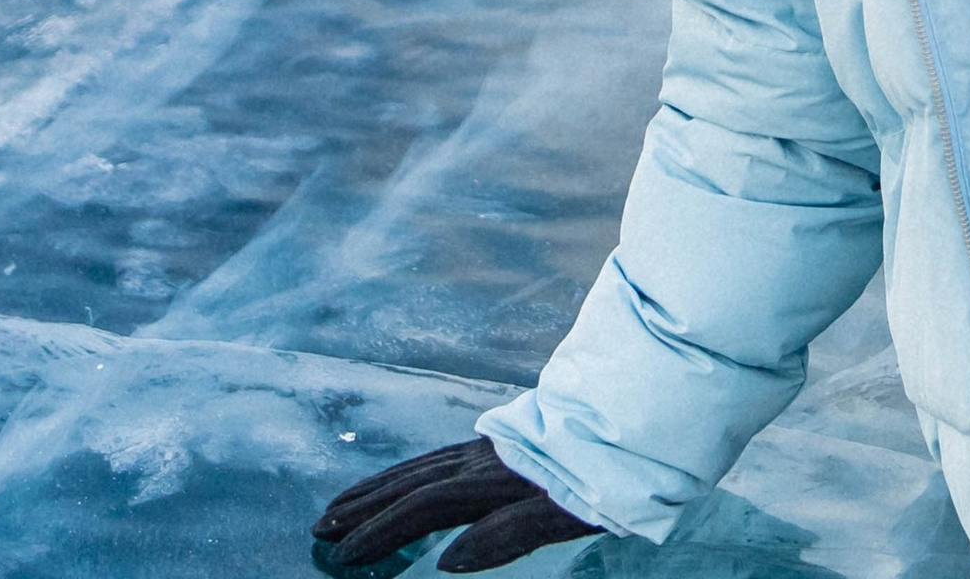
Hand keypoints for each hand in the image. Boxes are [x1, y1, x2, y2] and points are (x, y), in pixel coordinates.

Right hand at [311, 438, 598, 572]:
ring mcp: (495, 444)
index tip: (340, 555)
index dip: (380, 532)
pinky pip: (445, 453)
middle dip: (366, 505)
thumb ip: (508, 537)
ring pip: (426, 463)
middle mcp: (487, 457)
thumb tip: (445, 563)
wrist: (648, 407)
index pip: (424, 509)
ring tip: (344, 501)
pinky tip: (408, 475)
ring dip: (383, 484)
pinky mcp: (508, 438)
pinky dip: (414, 466)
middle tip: (320, 525)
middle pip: (414, 481)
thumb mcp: (569, 514)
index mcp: (496, 479)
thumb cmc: (614, 472)